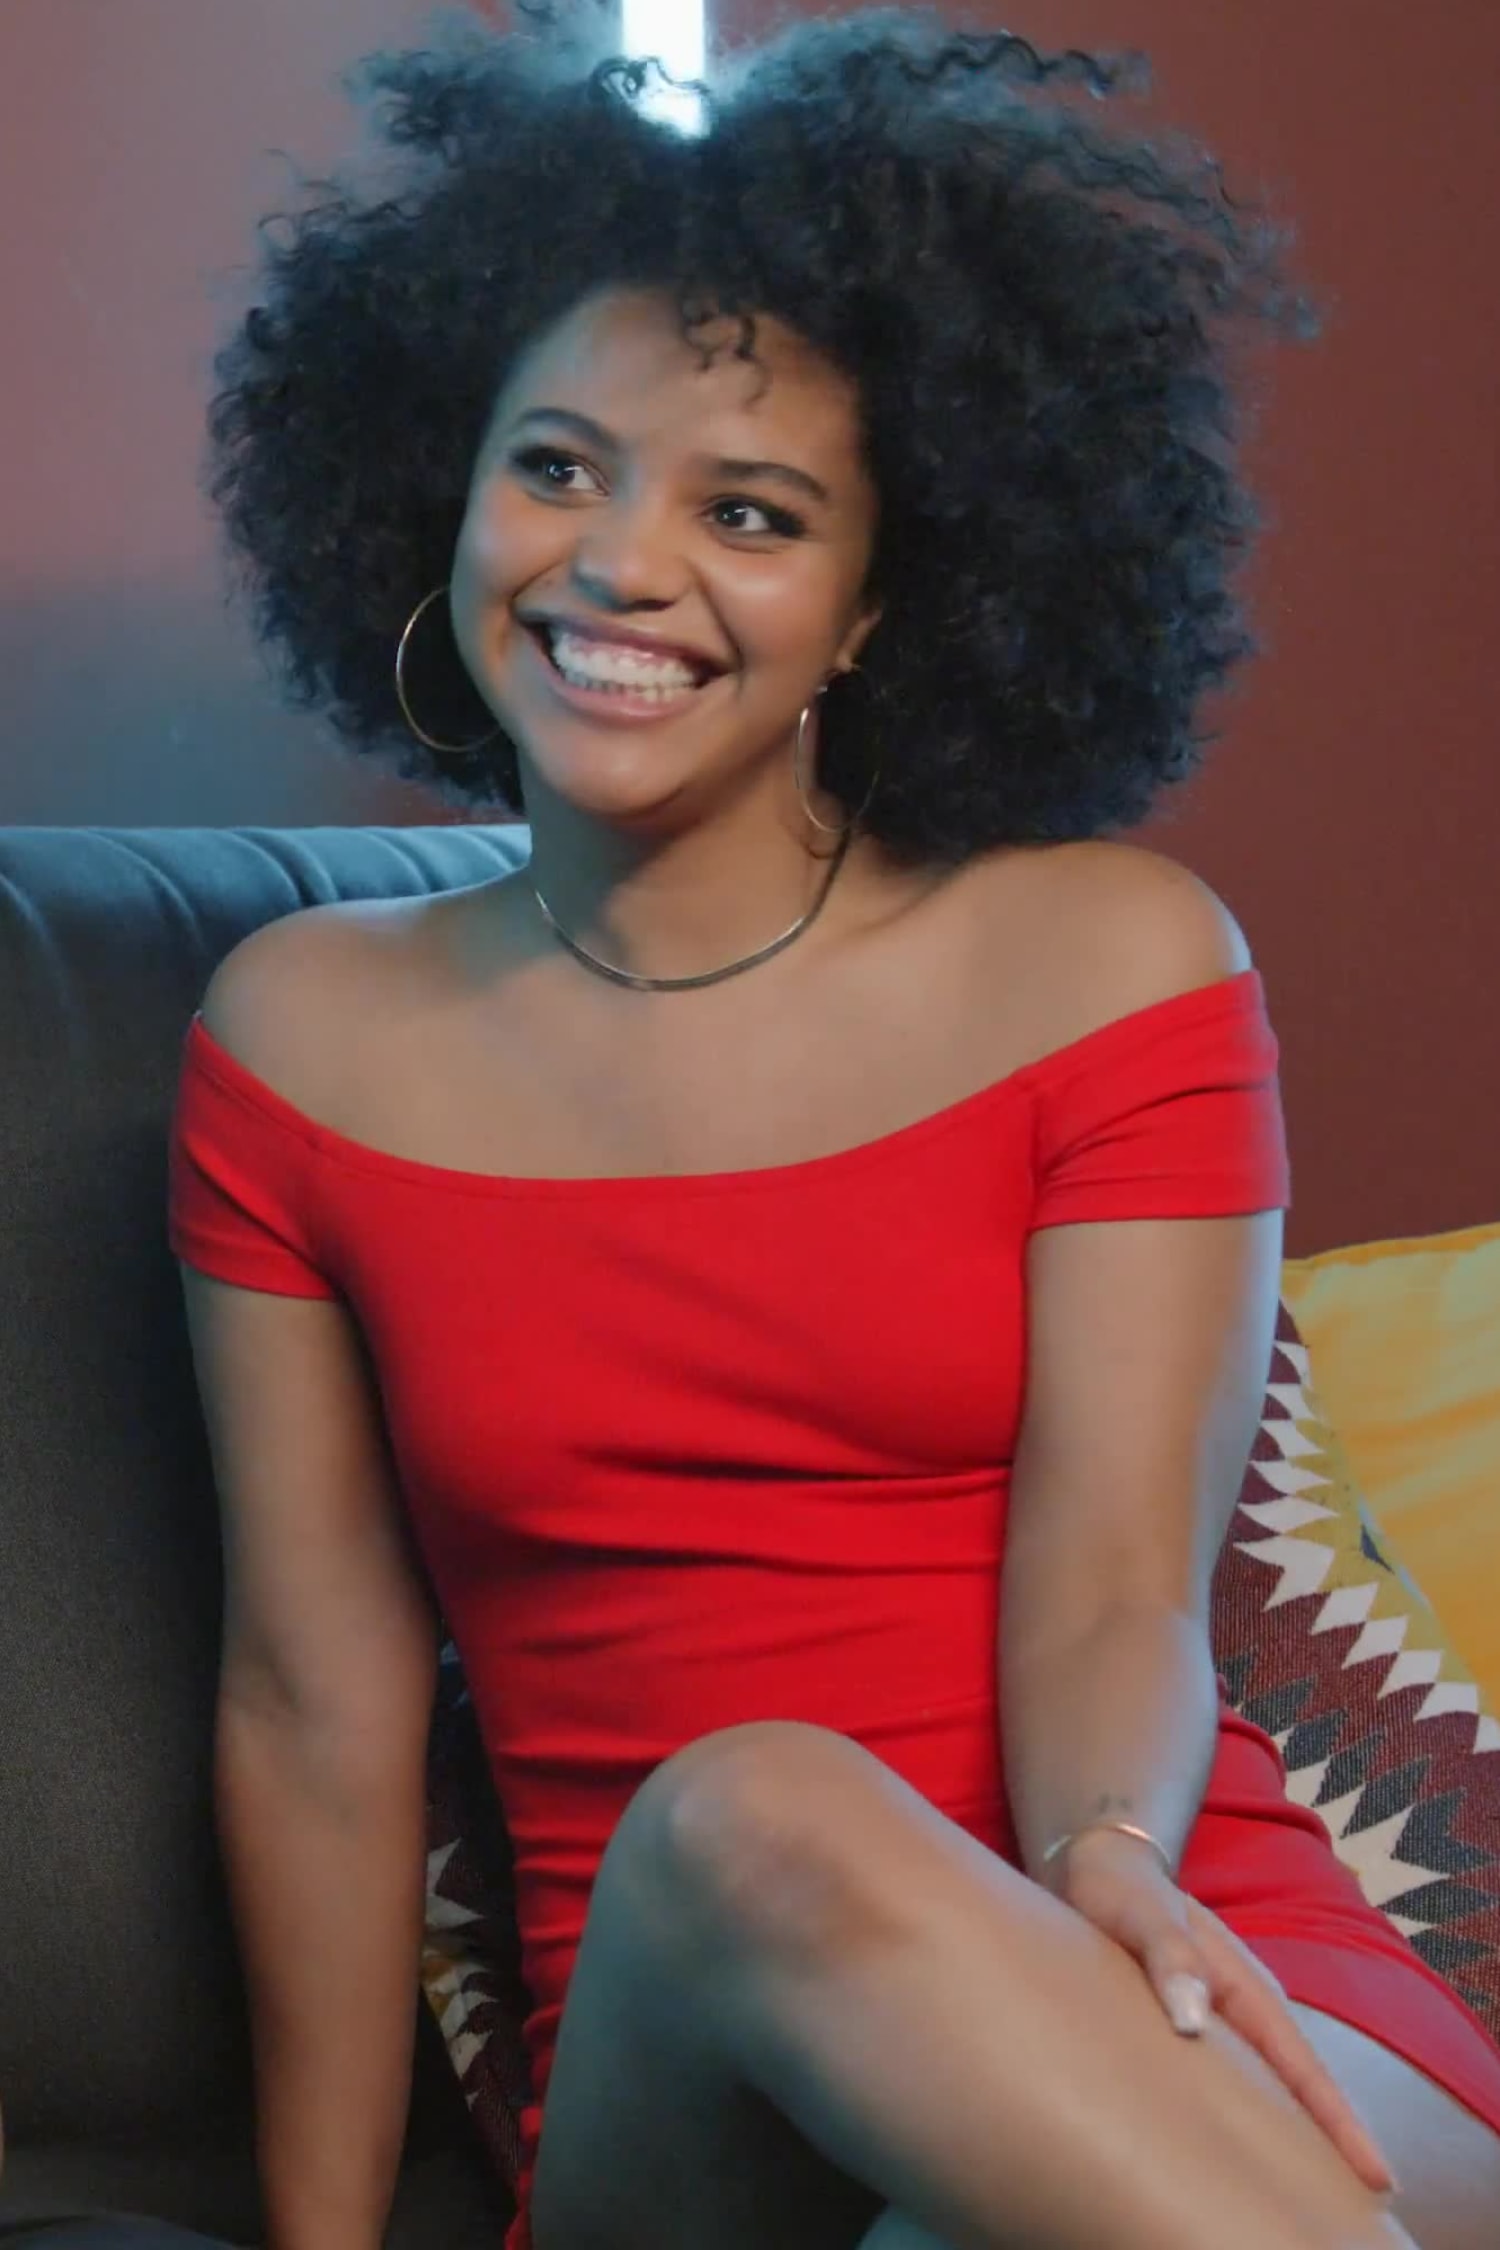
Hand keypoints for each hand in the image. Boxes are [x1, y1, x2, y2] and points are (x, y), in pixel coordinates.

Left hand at [1054, 1827, 1396, 2197]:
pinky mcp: (1198, 2022)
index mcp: (1244, 1985)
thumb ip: (1168, 1957)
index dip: (1340, 2123)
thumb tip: (1193, 2021)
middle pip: (1300, 2086)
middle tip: (1368, 2204)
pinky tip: (1251, 2149)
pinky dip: (1252, 2115)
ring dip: (1295, 2133)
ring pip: (1271, 2085)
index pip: (1302, 2065)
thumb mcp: (1140, 1915)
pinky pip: (1236, 2079)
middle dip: (1333, 2143)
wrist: (1098, 1864)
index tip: (1380, 2177)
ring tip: (1323, 2193)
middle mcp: (1245, 2005)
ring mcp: (1224, 2015)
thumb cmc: (1120, 1890)